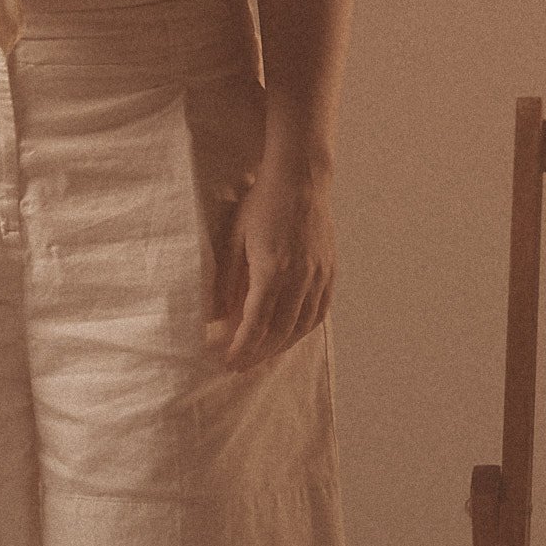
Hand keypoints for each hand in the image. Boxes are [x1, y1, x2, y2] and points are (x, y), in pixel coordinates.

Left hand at [215, 163, 333, 369]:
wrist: (301, 180)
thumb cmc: (262, 204)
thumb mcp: (234, 238)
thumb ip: (226, 280)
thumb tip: (216, 316)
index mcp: (272, 269)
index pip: (255, 323)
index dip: (241, 348)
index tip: (227, 362)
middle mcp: (300, 277)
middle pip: (280, 331)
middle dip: (258, 353)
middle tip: (240, 365)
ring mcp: (319, 275)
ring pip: (302, 326)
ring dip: (281, 346)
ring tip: (262, 354)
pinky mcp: (330, 271)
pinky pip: (320, 312)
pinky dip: (304, 330)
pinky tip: (290, 335)